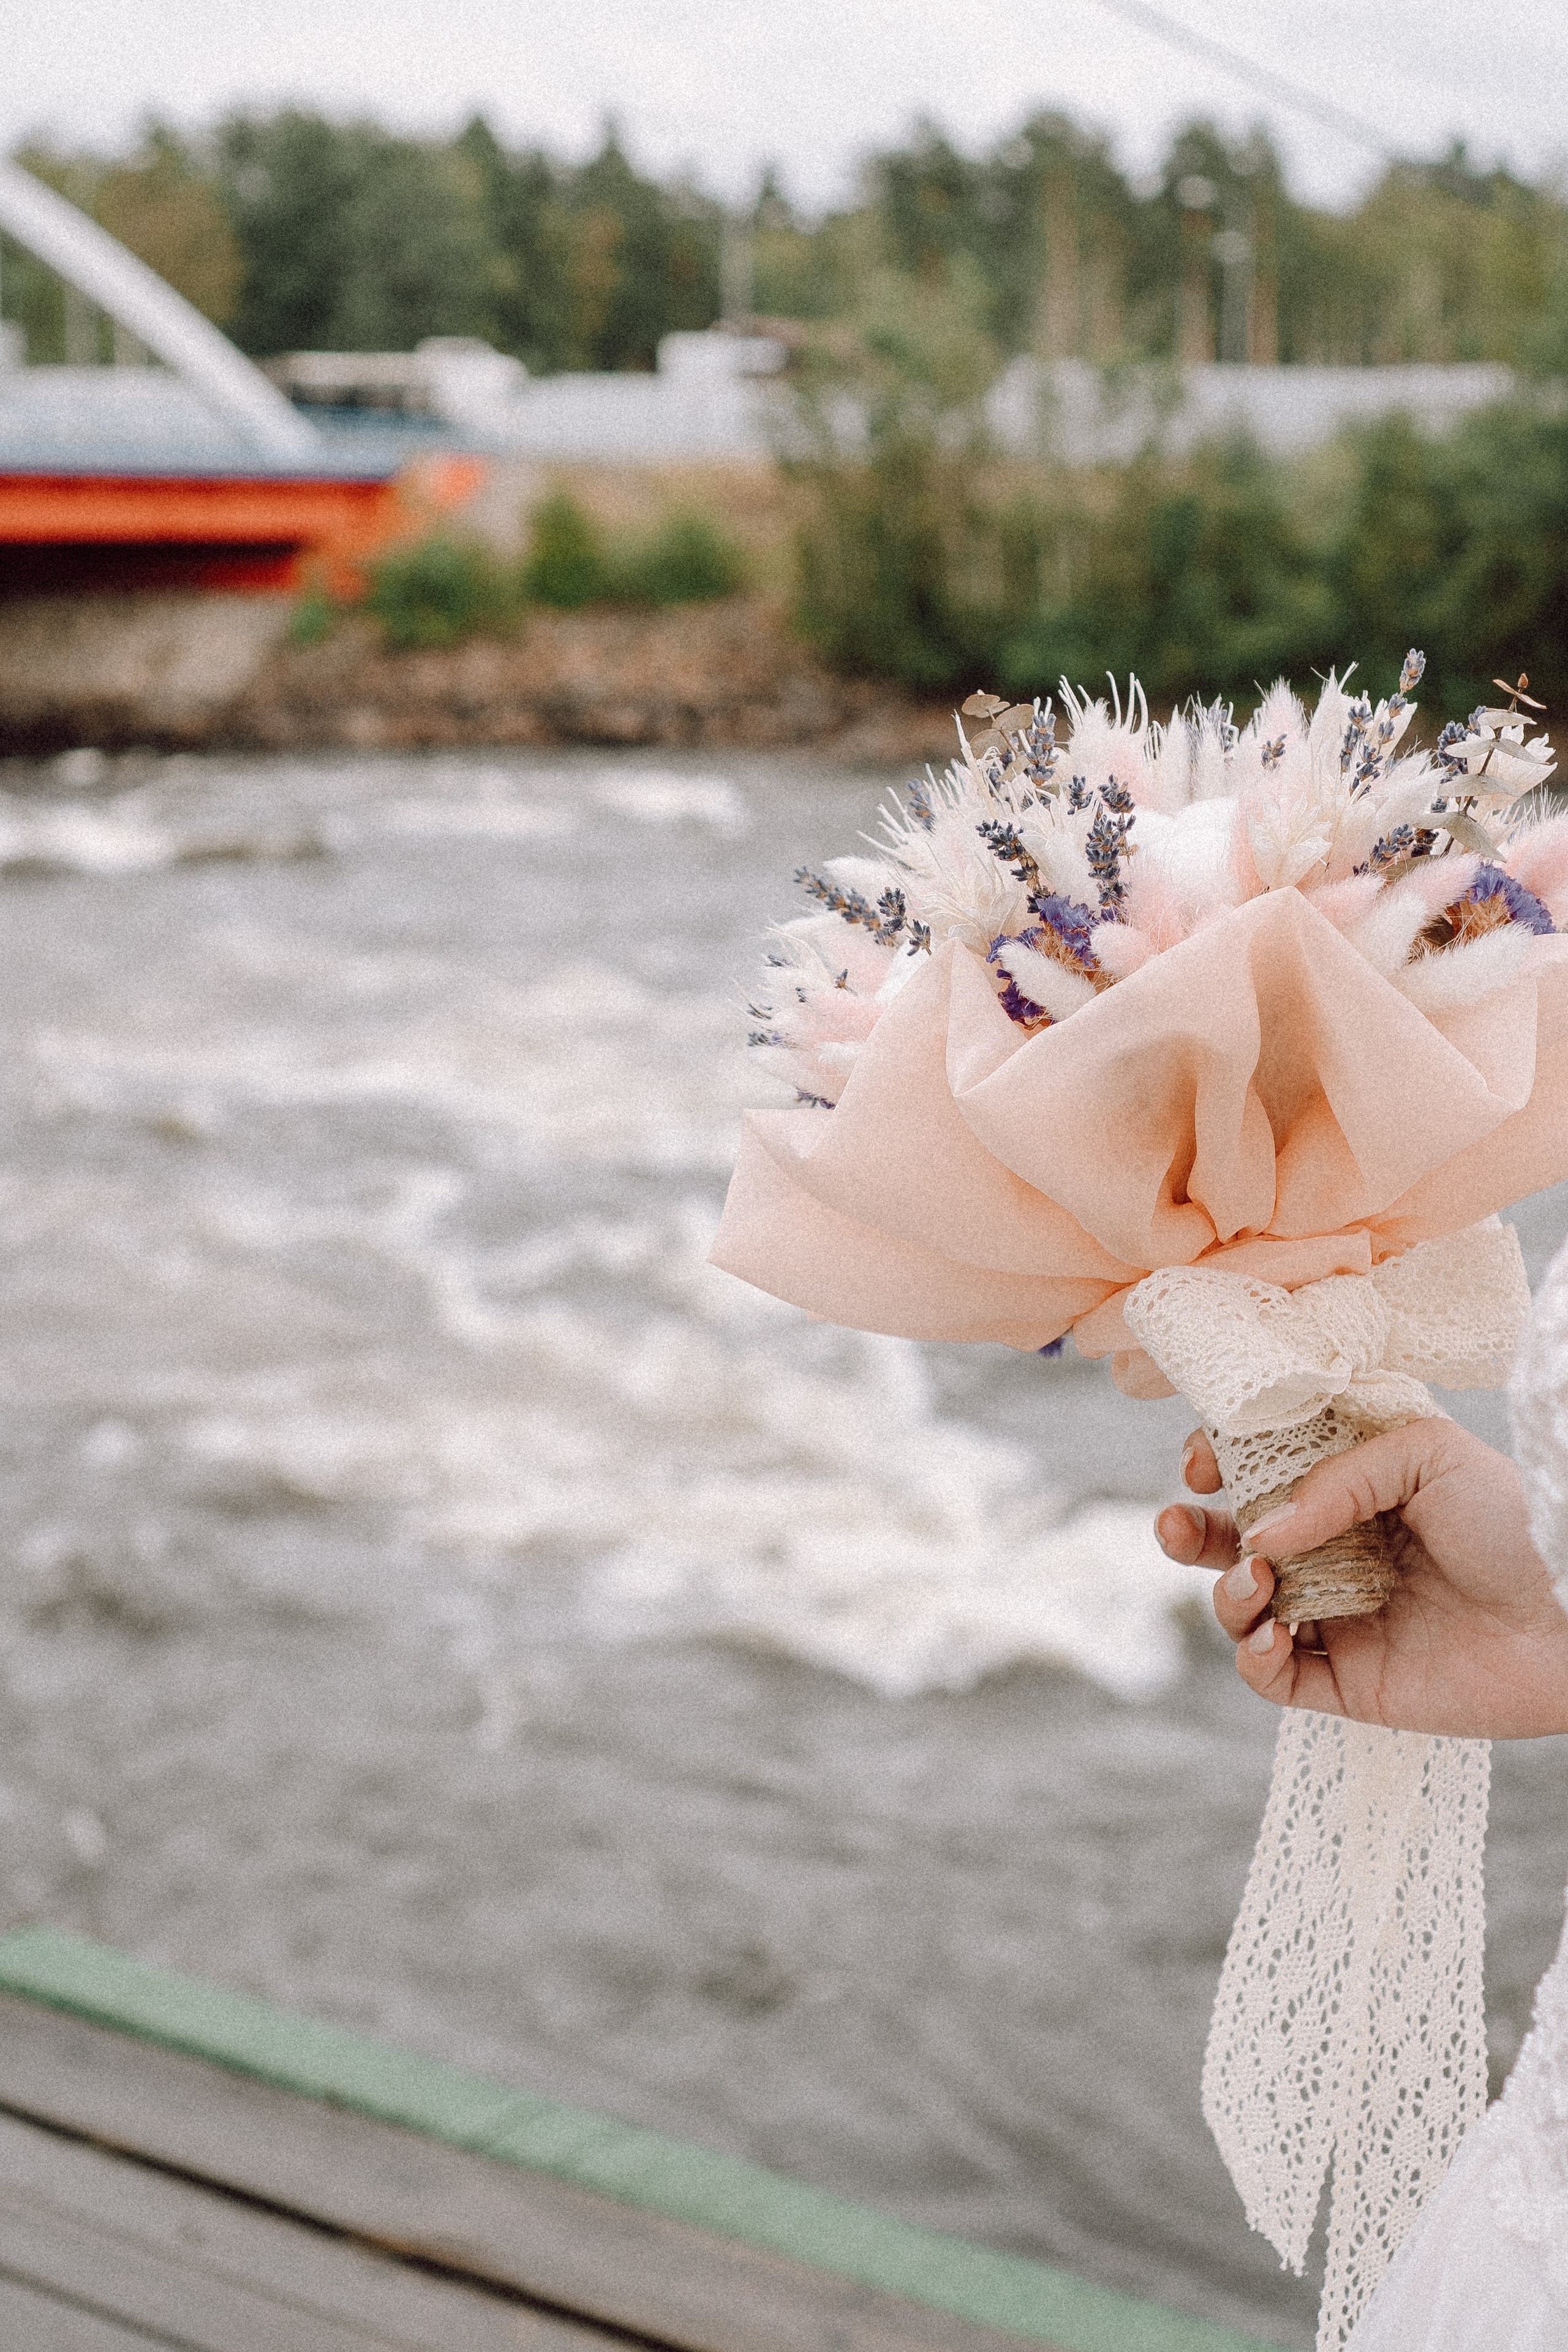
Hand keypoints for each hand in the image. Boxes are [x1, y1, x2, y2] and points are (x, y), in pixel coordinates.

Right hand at [1156, 1419, 1567, 1738]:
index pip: (1263, 1475)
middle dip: (1188, 1532)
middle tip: (1173, 1523)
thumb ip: (1335, 1479)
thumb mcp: (1427, 1455)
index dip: (1219, 1467)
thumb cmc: (1514, 1522)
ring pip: (1243, 1610)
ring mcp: (1340, 1618)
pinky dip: (1256, 1658)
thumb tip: (1262, 1532)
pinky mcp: (1350, 1682)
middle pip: (1234, 1543)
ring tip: (1257, 1583)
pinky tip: (1273, 1635)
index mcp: (1352, 1491)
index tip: (1201, 1465)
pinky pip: (1276, 1678)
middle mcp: (1338, 1552)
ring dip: (1228, 1594)